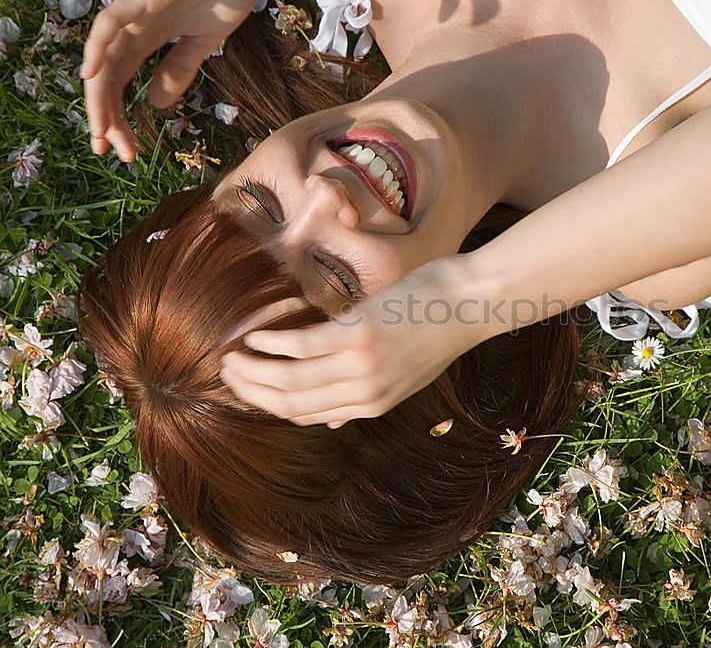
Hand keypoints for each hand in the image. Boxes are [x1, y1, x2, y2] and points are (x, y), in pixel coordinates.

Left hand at [80, 0, 267, 161]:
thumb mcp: (203, 43)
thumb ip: (178, 70)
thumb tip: (154, 104)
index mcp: (147, 37)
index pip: (122, 83)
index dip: (119, 117)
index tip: (126, 151)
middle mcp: (134, 27)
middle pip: (107, 78)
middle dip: (106, 118)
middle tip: (112, 153)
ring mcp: (136, 10)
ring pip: (104, 58)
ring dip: (99, 97)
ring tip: (100, 132)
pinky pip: (112, 22)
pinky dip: (96, 47)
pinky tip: (89, 76)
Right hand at [218, 256, 493, 427]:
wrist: (471, 303)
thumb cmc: (437, 329)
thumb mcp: (406, 375)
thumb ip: (368, 395)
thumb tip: (336, 419)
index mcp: (372, 404)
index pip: (309, 415)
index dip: (272, 405)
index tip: (248, 389)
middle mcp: (365, 392)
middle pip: (293, 403)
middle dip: (254, 391)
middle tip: (226, 374)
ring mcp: (361, 366)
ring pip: (290, 379)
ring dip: (254, 370)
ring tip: (231, 357)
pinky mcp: (359, 335)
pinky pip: (302, 346)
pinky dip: (273, 343)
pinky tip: (256, 336)